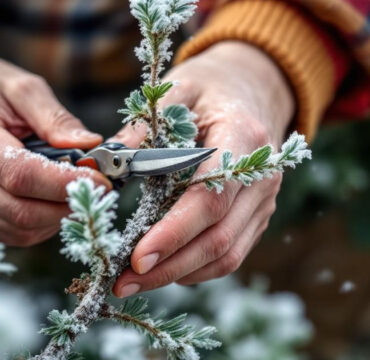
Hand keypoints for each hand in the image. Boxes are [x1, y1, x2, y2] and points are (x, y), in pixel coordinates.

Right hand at [0, 47, 110, 245]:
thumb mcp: (23, 87)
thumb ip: (57, 118)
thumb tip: (91, 146)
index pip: (21, 175)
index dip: (65, 183)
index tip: (102, 179)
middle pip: (23, 212)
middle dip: (70, 204)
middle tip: (102, 187)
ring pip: (22, 230)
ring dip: (60, 216)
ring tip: (79, 189)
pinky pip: (14, 234)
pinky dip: (43, 223)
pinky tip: (53, 198)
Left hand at [112, 41, 294, 296]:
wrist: (251, 89)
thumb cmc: (208, 88)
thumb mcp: (176, 89)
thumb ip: (144, 125)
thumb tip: (106, 163)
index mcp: (244, 139)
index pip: (210, 199)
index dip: (173, 233)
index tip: (135, 257)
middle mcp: (263, 177)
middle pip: (218, 238)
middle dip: (168, 266)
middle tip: (121, 281)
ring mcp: (263, 201)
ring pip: (227, 256)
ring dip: (178, 275)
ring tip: (132, 281)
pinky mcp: (256, 217)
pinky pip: (230, 255)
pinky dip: (194, 269)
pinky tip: (161, 270)